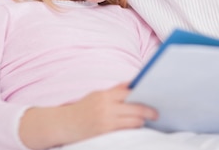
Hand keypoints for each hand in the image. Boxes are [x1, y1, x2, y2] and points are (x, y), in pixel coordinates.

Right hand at [19, 82, 157, 148]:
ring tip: (146, 121)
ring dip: (141, 121)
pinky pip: (125, 130)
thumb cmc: (82, 109)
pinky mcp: (104, 132)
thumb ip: (115, 91)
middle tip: (156, 113)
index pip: (129, 91)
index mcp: (104, 94)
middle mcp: (106, 106)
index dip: (144, 93)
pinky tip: (136, 127)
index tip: (154, 95)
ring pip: (133, 120)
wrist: (62, 125)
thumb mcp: (96, 96)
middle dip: (148, 111)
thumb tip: (133, 85)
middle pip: (135, 107)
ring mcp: (105, 120)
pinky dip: (133, 128)